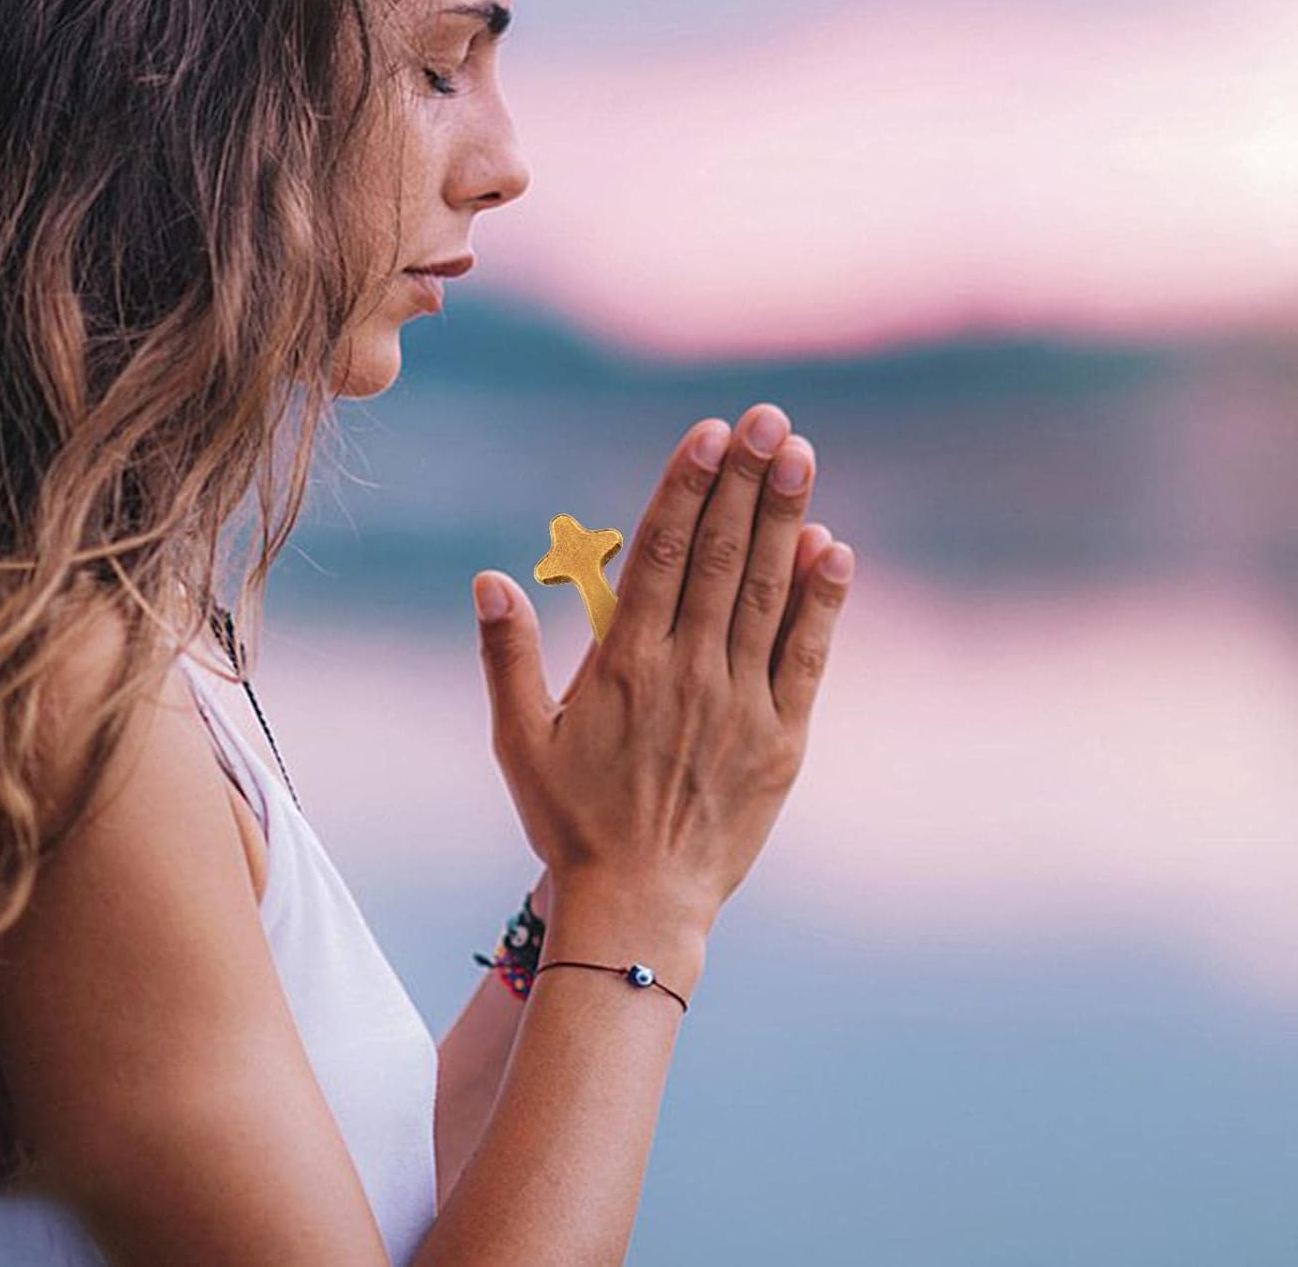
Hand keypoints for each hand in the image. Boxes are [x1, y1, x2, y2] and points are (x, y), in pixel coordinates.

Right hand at [471, 404, 853, 928]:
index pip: (661, 553)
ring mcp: (740, 703)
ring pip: (766, 593)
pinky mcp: (782, 739)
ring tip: (801, 456)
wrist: (638, 905)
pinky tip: (834, 549)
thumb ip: (505, 654)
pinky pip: (806, 657)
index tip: (710, 432)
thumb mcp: (518, 738)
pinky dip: (822, 602)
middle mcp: (687, 671)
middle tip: (770, 419)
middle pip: (721, 557)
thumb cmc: (569, 819)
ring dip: (786, 520)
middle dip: (745, 481)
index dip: (686, 487)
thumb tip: (490, 577)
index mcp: (624, 662)